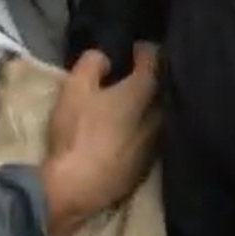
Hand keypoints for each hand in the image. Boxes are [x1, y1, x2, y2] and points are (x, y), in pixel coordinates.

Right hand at [40, 47, 158, 235]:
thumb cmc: (76, 132)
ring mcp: (155, 145)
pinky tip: (126, 136)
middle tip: (132, 76)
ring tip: (130, 106)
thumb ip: (92, 63)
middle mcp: (158, 117)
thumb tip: (106, 59)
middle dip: (149, 81)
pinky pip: (149, 141)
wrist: (76, 187)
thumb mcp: (74, 88)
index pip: (154, 60)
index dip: (144, 50)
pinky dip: (141, 133)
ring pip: (157, 118)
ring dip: (146, 109)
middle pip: (160, 91)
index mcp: (143, 92)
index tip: (134, 48)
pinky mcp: (146, 167)